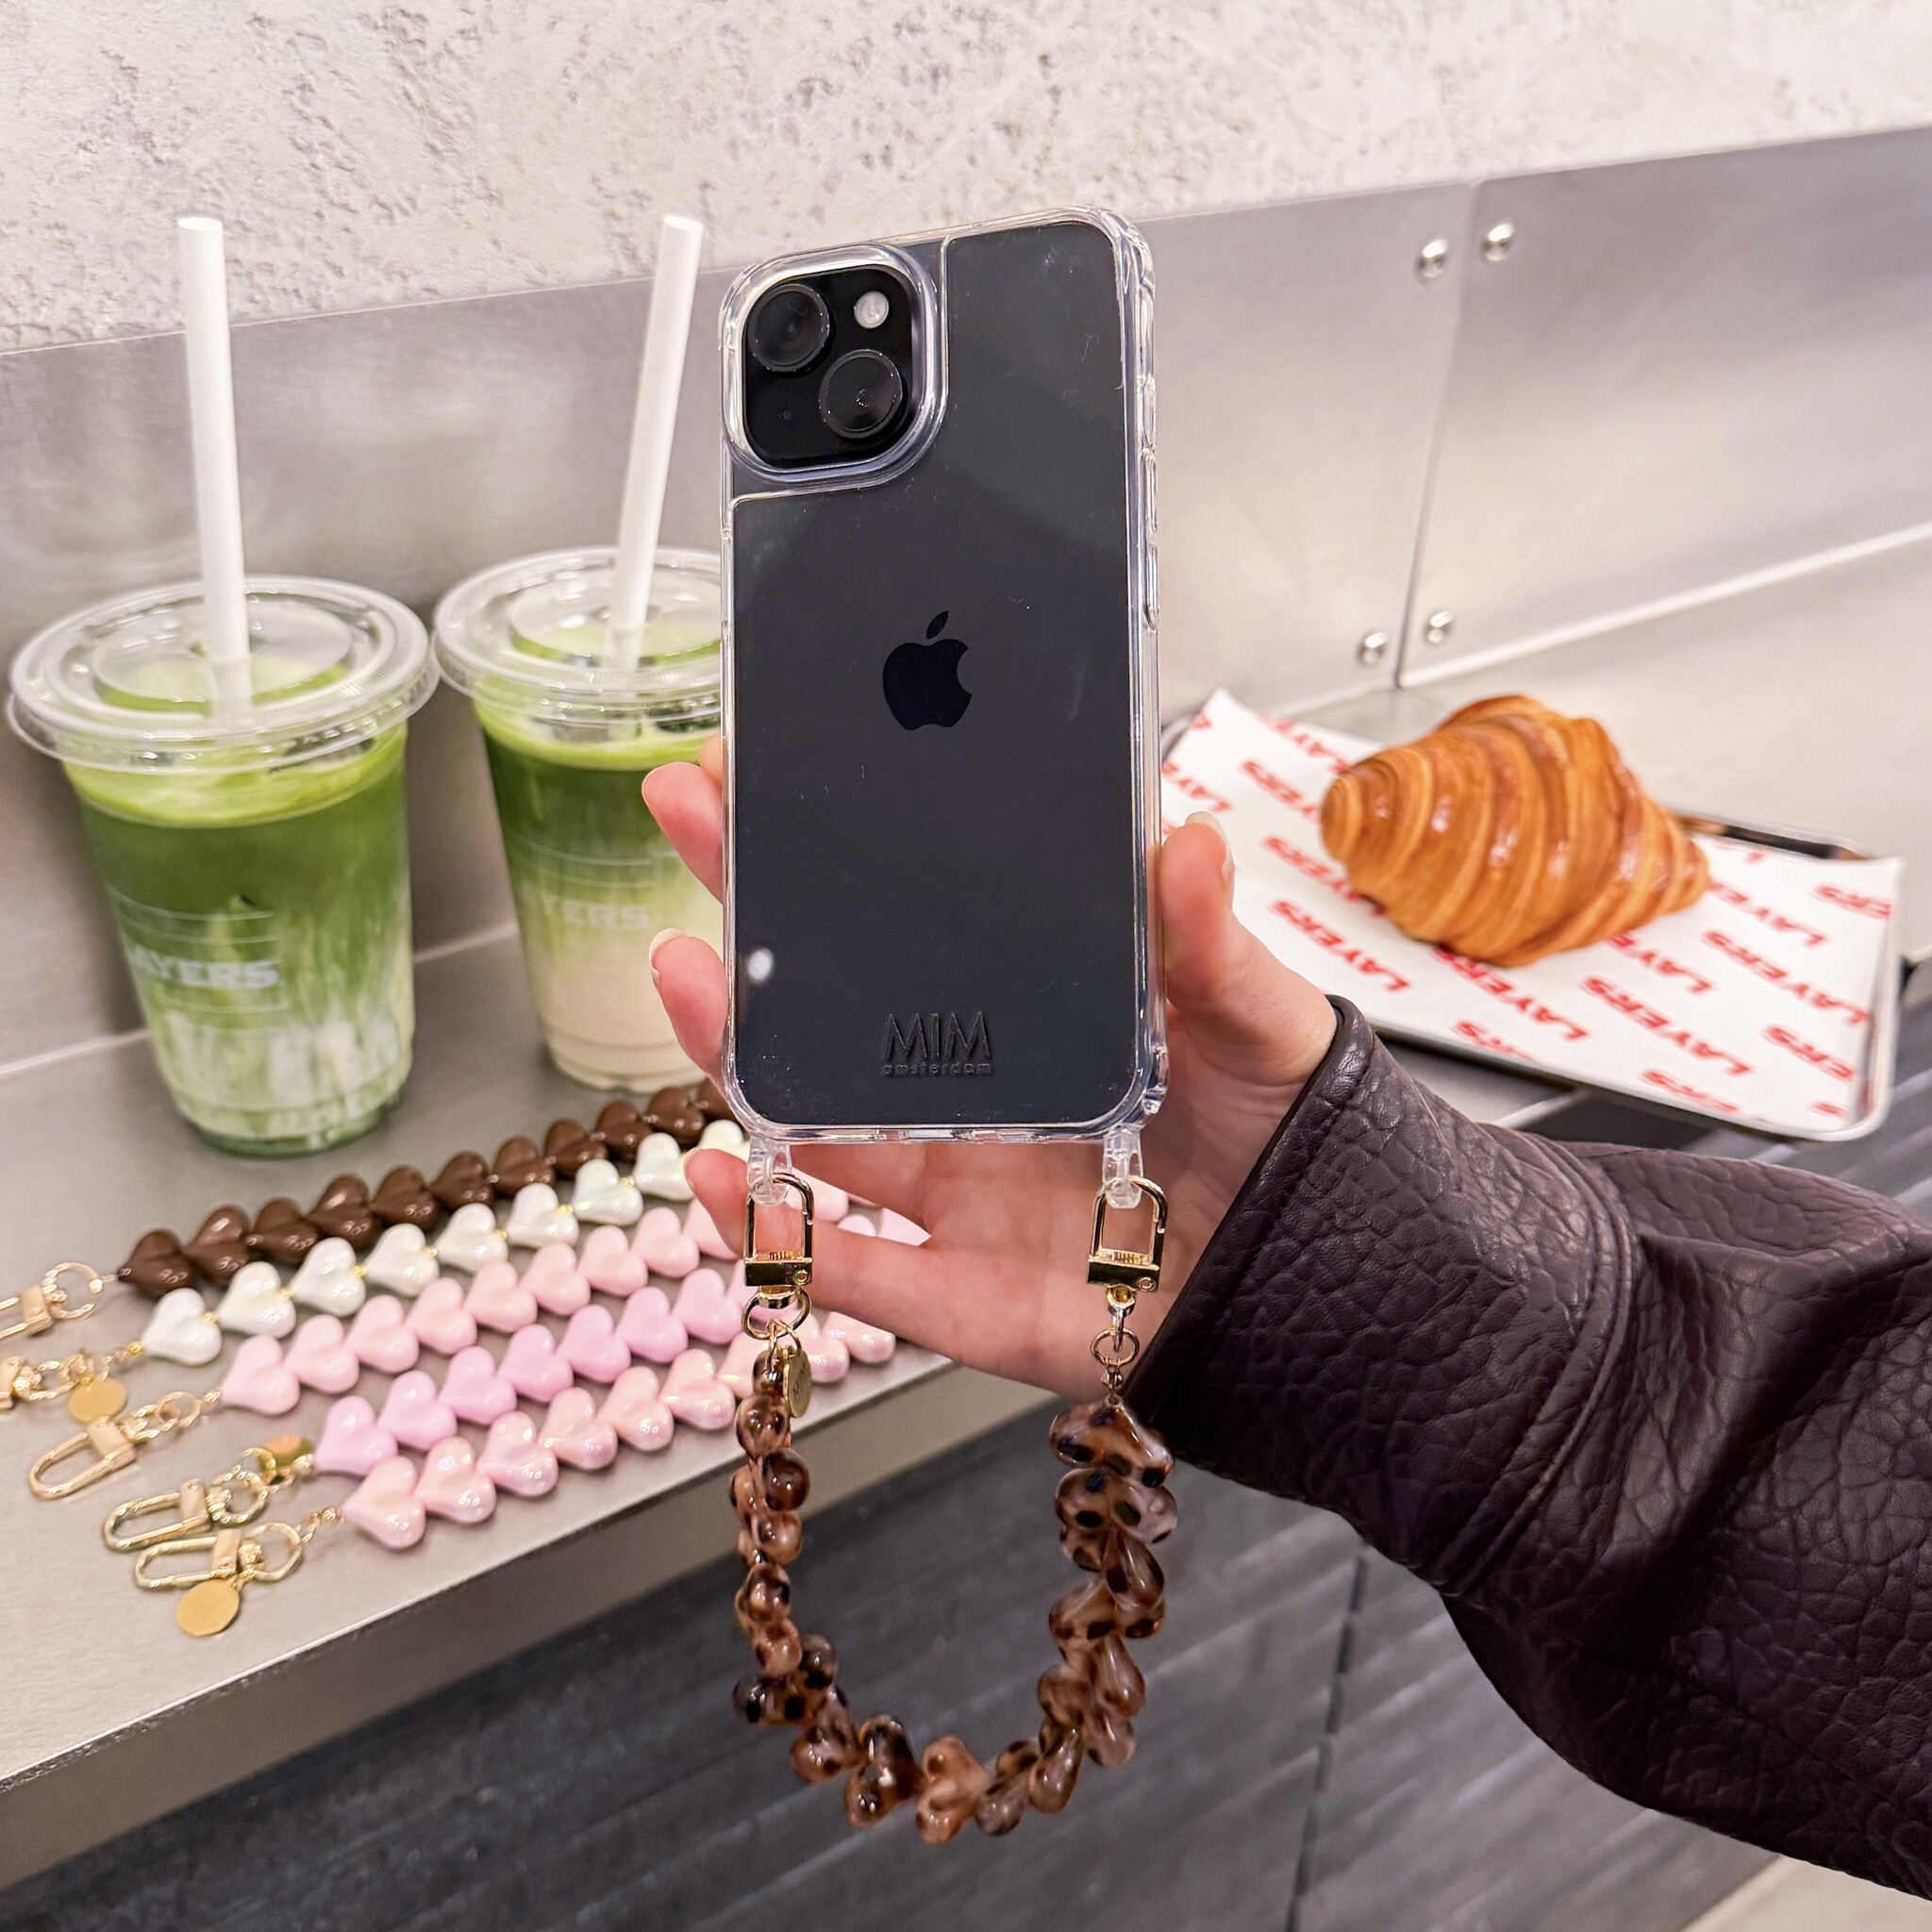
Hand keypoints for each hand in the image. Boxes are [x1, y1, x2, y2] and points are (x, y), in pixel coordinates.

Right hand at [642, 740, 1335, 1394]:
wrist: (1318, 1284)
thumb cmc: (1280, 1137)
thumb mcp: (1255, 1017)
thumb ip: (1212, 943)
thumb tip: (1188, 845)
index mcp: (1031, 1014)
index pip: (912, 920)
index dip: (839, 850)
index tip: (774, 766)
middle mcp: (973, 1092)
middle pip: (832, 1006)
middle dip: (751, 915)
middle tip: (694, 817)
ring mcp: (955, 1191)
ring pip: (816, 1124)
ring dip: (735, 1055)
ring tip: (682, 976)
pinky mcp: (957, 1291)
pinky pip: (846, 1266)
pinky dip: (773, 1234)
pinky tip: (718, 1175)